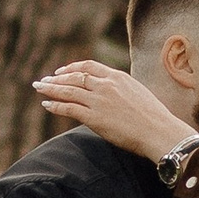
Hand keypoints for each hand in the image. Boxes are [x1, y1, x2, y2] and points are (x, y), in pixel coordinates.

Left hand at [34, 58, 198, 163]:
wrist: (158, 131)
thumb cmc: (154, 117)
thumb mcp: (138, 93)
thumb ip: (122, 90)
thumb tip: (114, 94)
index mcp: (118, 77)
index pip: (88, 66)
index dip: (72, 68)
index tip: (61, 72)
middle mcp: (106, 85)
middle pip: (74, 77)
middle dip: (56, 79)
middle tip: (43, 80)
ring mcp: (99, 101)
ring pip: (68, 91)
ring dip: (51, 89)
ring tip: (39, 88)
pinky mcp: (94, 117)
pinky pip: (69, 108)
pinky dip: (56, 105)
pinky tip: (47, 104)